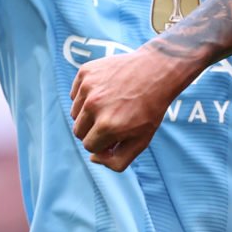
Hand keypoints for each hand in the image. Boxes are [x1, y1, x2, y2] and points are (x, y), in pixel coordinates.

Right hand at [71, 48, 193, 170]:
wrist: (156, 70)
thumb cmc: (150, 108)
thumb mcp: (142, 140)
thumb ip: (117, 161)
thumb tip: (93, 158)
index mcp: (107, 126)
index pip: (90, 146)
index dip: (104, 143)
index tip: (116, 134)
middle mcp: (93, 106)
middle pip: (78, 131)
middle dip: (94, 131)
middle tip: (113, 119)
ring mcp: (88, 87)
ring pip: (75, 113)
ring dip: (89, 114)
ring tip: (111, 105)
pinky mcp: (85, 72)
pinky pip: (75, 95)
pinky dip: (86, 97)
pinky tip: (106, 91)